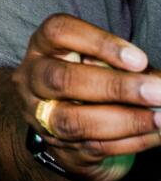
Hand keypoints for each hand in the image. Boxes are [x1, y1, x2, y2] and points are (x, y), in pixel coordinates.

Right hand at [11, 14, 160, 180]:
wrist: (64, 126)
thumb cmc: (89, 80)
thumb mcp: (99, 62)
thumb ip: (125, 66)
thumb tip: (159, 80)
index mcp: (43, 47)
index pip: (59, 33)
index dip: (99, 43)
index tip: (139, 59)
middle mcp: (33, 79)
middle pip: (61, 79)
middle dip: (115, 87)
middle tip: (157, 92)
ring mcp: (41, 116)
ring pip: (74, 121)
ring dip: (126, 120)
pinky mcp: (60, 148)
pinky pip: (95, 146)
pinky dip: (131, 141)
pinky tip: (155, 134)